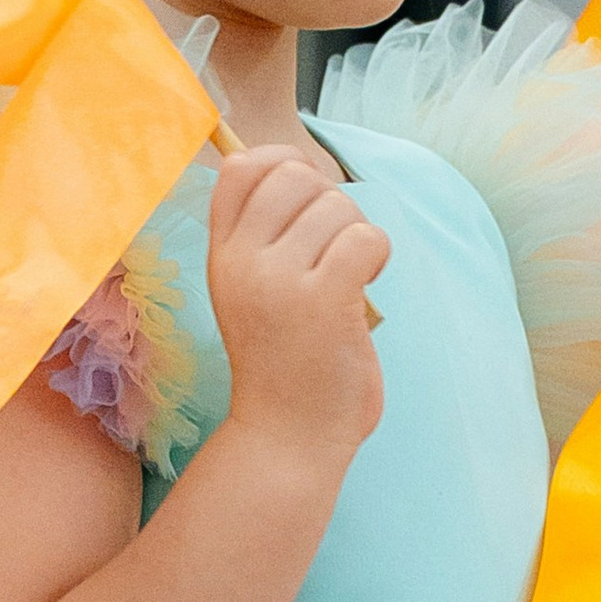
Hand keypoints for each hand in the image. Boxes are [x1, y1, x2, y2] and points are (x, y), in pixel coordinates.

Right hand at [205, 143, 389, 462]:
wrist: (288, 438)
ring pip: (339, 207)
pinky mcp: (323, 301)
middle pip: (295, 175)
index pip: (241, 167)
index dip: (284, 164)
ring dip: (359, 237)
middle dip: (332, 200)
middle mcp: (242, 262)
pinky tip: (366, 285)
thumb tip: (305, 172)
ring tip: (349, 279)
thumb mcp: (251, 292)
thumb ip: (265, 239)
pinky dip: (378, 256)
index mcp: (222, 255)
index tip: (309, 201)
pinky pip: (365, 238)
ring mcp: (279, 281)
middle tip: (337, 248)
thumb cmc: (284, 363)